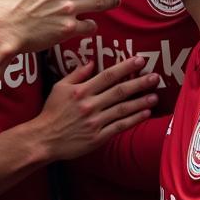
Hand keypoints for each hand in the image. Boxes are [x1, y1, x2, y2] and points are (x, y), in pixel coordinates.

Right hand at [36, 58, 159, 161]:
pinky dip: (134, 119)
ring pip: (123, 109)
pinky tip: (145, 113)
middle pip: (119, 91)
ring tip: (155, 95)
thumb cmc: (51, 112)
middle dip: (139, 83)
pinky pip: (119, 126)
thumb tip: (92, 62)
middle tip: (155, 77)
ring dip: (141, 102)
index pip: (107, 76)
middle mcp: (90, 105)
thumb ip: (77, 74)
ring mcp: (95, 122)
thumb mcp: (59, 88)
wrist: (44, 139)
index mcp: (81, 91)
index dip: (125, 67)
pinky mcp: (98, 137)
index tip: (140, 60)